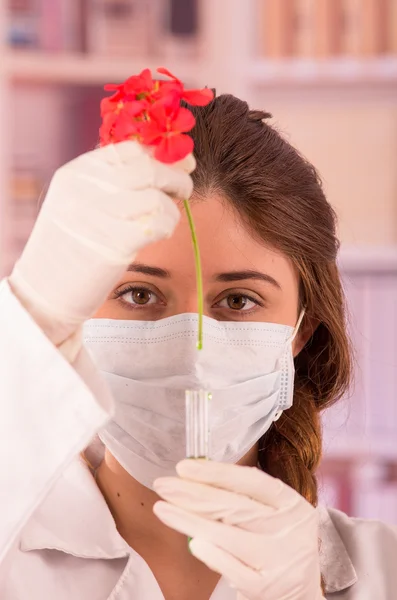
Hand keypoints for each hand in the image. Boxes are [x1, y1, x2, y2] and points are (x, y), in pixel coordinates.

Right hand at [9, 141, 192, 358]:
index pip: (132, 148)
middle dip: (177, 178)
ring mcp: (100, 213)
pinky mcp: (116, 242)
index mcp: (79, 172)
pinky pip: (160, 223)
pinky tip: (157, 235)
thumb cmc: (72, 245)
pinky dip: (167, 227)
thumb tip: (177, 162)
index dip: (163, 155)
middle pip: (150, 168)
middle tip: (183, 191)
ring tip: (164, 221)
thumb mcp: (81, 201)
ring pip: (159, 197)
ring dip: (171, 209)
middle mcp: (87, 187)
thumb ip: (117, 181)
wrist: (47, 290)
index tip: (182, 164)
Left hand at [153, 460, 322, 599]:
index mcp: (292, 504)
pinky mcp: (264, 587)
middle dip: (193, 494)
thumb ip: (245, 497)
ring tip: (162, 508)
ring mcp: (277, 560)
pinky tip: (191, 541)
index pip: (252, 482)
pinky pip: (231, 568)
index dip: (216, 473)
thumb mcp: (276, 513)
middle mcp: (289, 530)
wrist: (302, 592)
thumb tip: (196, 477)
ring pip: (227, 535)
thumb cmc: (280, 541)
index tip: (184, 467)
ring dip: (189, 520)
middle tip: (163, 484)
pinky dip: (211, 554)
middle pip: (234, 507)